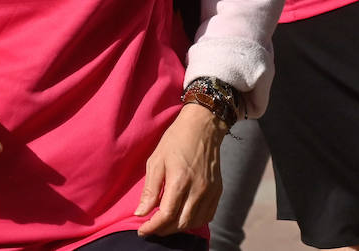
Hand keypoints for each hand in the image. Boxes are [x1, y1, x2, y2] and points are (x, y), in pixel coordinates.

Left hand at [135, 104, 223, 235]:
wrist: (203, 127)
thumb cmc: (175, 141)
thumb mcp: (156, 161)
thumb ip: (150, 190)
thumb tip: (141, 214)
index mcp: (180, 180)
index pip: (166, 215)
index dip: (152, 227)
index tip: (142, 231)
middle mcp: (198, 189)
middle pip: (180, 223)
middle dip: (163, 230)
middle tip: (151, 228)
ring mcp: (210, 191)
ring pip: (194, 222)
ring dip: (177, 228)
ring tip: (164, 224)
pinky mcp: (217, 191)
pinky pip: (207, 216)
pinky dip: (193, 222)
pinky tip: (182, 218)